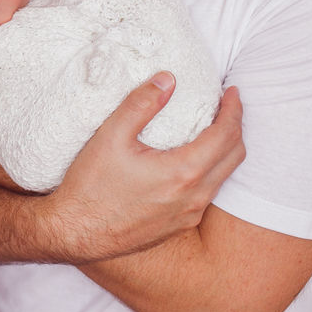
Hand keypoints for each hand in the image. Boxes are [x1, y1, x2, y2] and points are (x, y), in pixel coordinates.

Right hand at [42, 75, 244, 263]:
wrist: (74, 233)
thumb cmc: (90, 185)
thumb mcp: (111, 136)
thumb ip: (141, 103)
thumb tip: (168, 79)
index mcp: (183, 172)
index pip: (226, 135)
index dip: (233, 109)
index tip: (231, 92)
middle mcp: (194, 198)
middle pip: (234, 157)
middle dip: (236, 127)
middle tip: (227, 107)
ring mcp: (188, 216)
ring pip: (223, 178)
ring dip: (225, 151)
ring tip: (212, 131)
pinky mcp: (178, 227)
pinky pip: (207, 195)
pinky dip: (211, 172)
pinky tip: (191, 162)